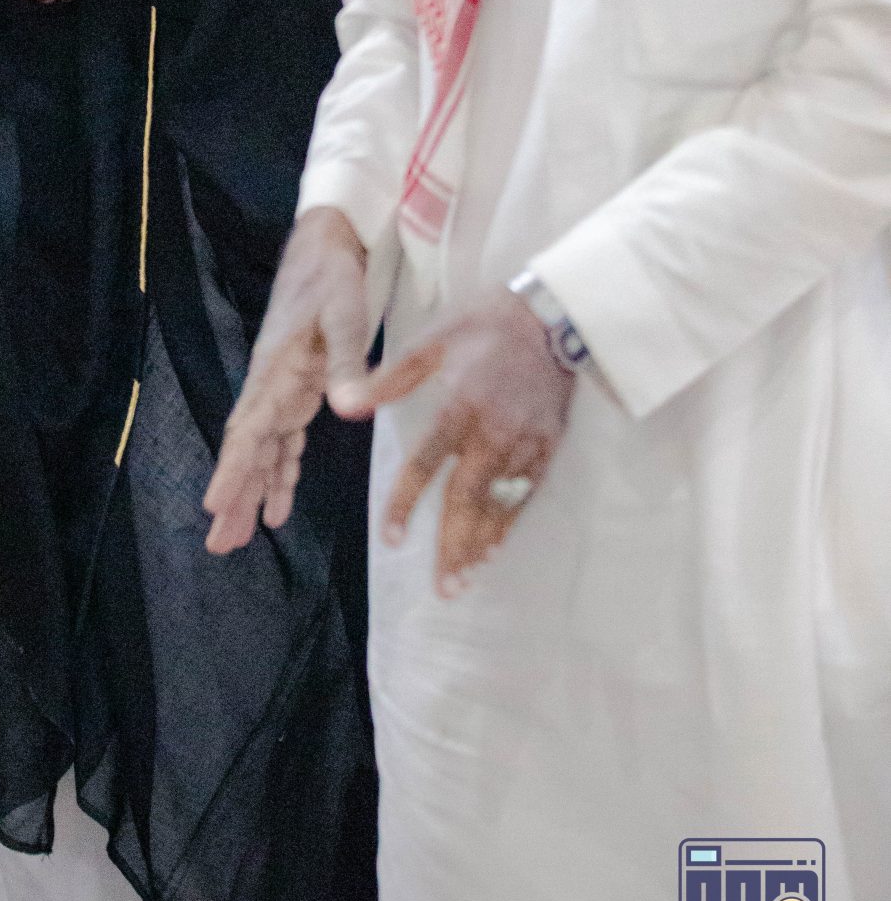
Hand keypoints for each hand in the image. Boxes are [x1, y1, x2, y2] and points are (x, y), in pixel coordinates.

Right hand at [204, 207, 370, 551]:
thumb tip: (351, 411)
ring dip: (252, 491)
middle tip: (218, 545)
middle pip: (248, 449)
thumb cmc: (332, 276)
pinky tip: (277, 504)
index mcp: (276, 371)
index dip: (232, 470)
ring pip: (263, 449)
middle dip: (233, 495)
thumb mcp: (346, 315)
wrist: (326, 242)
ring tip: (238, 538)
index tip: (213, 506)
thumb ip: (349, 364)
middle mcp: (272, 386)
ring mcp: (282, 388)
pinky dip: (280, 472)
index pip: (249, 430)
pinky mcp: (298, 387)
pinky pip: (284, 439)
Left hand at [338, 288, 575, 591]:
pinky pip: (527, 495)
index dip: (407, 503)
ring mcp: (525, 442)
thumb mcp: (433, 339)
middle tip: (440, 587)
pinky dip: (509, 525)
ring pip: (499, 503)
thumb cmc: (485, 324)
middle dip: (452, 545)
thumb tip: (349, 405)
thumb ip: (392, 378)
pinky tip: (494, 550)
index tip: (392, 539)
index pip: (427, 464)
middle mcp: (493, 431)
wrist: (552, 312)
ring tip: (461, 581)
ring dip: (480, 545)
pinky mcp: (548, 446)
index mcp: (460, 404)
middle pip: (467, 497)